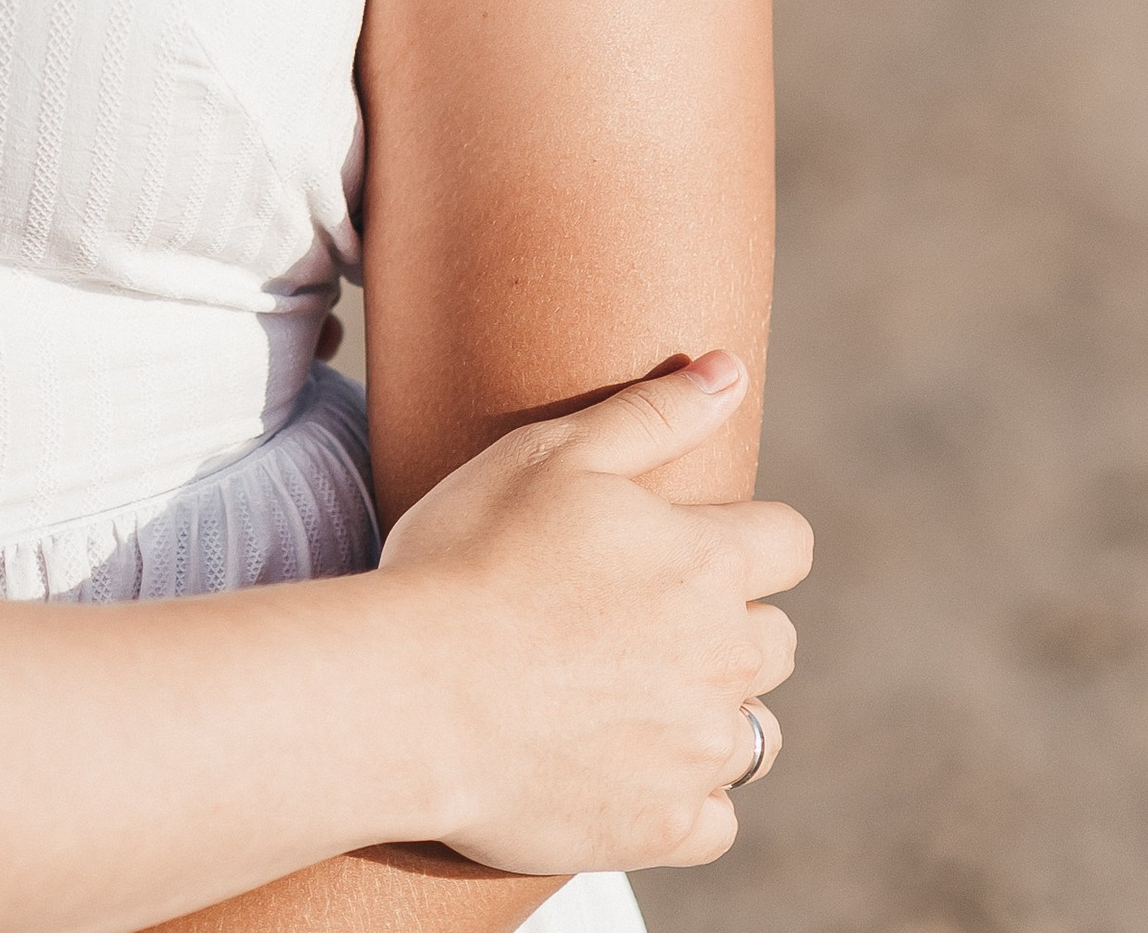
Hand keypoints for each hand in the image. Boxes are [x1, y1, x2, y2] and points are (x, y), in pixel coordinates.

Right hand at [378, 351, 808, 875]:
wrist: (410, 693)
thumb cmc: (470, 555)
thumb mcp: (552, 453)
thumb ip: (654, 412)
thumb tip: (729, 370)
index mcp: (707, 563)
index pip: (788, 543)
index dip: (746, 538)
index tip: (687, 545)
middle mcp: (724, 660)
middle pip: (776, 640)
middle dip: (727, 624)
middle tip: (639, 619)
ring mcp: (698, 753)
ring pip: (756, 736)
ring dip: (717, 713)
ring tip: (635, 696)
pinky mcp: (664, 828)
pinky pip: (716, 820)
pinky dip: (685, 799)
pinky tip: (626, 767)